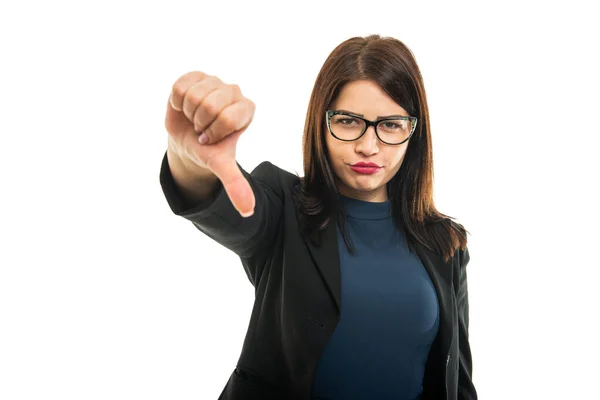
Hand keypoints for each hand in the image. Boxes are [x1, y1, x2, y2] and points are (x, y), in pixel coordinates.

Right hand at [165, 71, 255, 216]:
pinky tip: (184, 107)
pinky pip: (180, 86)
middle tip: (201, 129)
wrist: (187, 139)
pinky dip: (177, 101)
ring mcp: (215, 81)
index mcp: (247, 110)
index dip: (214, 133)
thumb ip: (236, 185)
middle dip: (200, 124)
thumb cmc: (208, 149)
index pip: (229, 118)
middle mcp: (234, 92)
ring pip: (195, 95)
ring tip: (193, 119)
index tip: (211, 139)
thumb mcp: (221, 166)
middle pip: (211, 105)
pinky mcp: (195, 75)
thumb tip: (248, 212)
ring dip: (188, 113)